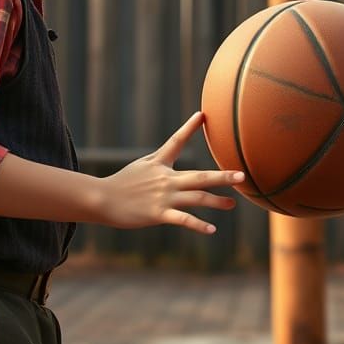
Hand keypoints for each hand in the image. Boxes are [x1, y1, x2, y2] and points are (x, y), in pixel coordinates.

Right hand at [105, 112, 239, 233]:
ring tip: (232, 204)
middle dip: (223, 177)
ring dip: (216, 202)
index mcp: (161, 163)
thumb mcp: (144, 164)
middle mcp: (166, 179)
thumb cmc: (123, 182)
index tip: (203, 114)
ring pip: (196, 199)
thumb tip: (175, 146)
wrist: (102, 199)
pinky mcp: (157, 214)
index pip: (177, 141)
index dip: (189, 127)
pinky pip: (182, 220)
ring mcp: (163, 197)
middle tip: (242, 176)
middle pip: (200, 176)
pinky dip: (198, 225)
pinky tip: (212, 229)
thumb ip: (163, 157)